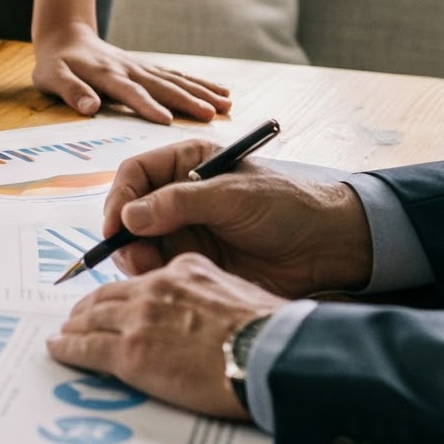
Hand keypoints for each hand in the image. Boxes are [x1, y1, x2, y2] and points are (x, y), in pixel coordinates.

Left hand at [32, 20, 230, 123]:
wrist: (66, 37)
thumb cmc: (57, 64)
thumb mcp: (52, 78)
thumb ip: (72, 92)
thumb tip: (90, 108)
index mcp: (106, 75)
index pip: (130, 92)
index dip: (147, 106)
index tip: (166, 120)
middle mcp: (129, 69)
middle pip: (162, 85)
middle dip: (187, 100)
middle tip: (212, 115)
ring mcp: (142, 67)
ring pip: (175, 80)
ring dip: (202, 91)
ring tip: (227, 105)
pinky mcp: (149, 68)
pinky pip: (177, 76)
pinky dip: (200, 83)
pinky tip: (221, 91)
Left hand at [47, 253, 278, 418]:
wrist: (269, 353)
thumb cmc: (270, 333)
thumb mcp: (240, 295)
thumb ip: (213, 299)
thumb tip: (213, 320)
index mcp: (185, 270)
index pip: (143, 280)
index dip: (124, 293)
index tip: (116, 302)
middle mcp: (156, 288)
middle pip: (109, 295)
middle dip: (90, 307)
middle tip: (78, 316)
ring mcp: (139, 319)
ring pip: (92, 317)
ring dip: (75, 325)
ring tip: (65, 332)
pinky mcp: (129, 352)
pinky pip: (86, 347)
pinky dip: (67, 347)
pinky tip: (58, 349)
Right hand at [98, 137, 372, 295]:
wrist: (328, 246)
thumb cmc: (287, 205)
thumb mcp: (232, 197)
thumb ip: (179, 204)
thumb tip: (129, 216)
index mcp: (187, 163)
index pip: (135, 174)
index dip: (118, 198)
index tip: (115, 227)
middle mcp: (180, 194)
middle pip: (131, 211)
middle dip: (125, 235)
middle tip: (135, 258)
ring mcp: (187, 229)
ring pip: (141, 243)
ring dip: (138, 257)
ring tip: (152, 270)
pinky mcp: (196, 260)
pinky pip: (161, 268)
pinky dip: (155, 276)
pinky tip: (168, 281)